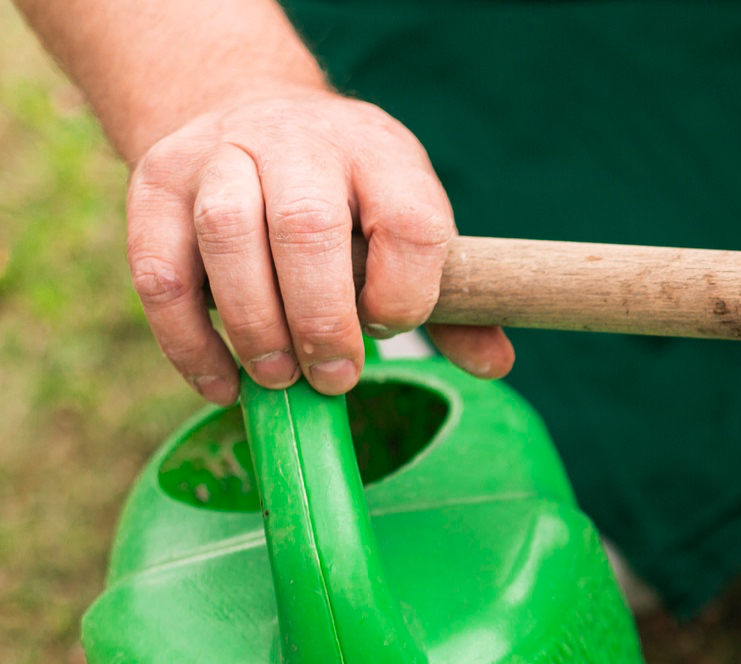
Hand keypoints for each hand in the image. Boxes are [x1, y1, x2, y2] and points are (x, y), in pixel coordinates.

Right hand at [126, 88, 512, 404]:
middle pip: (306, 227)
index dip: (404, 291)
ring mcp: (222, 153)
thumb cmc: (354, 202)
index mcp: (383, 156)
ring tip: (277, 380)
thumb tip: (496, 365)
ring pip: (226, 235)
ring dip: (254, 325)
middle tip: (333, 378)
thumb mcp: (412, 229)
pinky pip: (159, 267)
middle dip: (322, 320)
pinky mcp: (157, 181)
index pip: (409, 223)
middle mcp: (302, 142)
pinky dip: (187, 337)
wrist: (260, 119)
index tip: (390, 325)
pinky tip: (220, 381)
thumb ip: (455, 304)